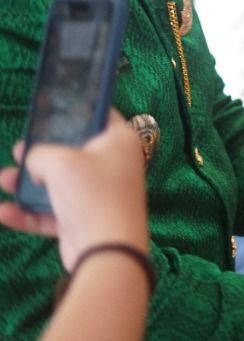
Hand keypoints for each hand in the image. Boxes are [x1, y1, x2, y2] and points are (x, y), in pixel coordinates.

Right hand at [0, 110, 148, 269]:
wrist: (106, 249)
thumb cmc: (91, 194)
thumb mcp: (60, 162)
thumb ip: (40, 154)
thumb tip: (34, 162)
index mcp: (118, 141)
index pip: (99, 116)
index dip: (77, 110)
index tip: (52, 109)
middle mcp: (112, 165)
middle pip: (73, 152)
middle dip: (42, 152)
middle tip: (18, 149)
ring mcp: (97, 193)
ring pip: (57, 183)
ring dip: (28, 184)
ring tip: (2, 180)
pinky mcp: (83, 220)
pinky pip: (51, 212)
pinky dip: (28, 212)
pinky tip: (3, 212)